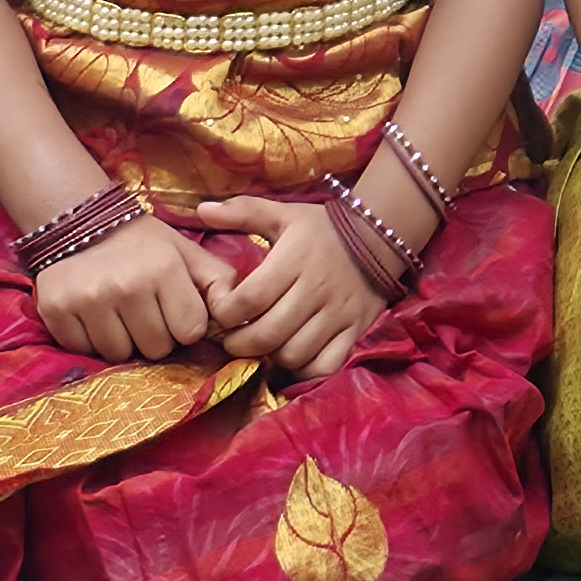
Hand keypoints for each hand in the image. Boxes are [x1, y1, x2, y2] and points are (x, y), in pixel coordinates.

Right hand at [32, 212, 231, 364]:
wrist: (81, 220)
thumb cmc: (143, 243)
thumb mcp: (187, 252)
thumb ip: (220, 280)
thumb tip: (235, 314)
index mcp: (163, 269)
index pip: (190, 332)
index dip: (185, 325)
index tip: (173, 309)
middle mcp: (125, 286)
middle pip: (156, 349)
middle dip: (155, 336)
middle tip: (144, 311)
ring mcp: (87, 300)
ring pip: (119, 354)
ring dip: (123, 340)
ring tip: (119, 313)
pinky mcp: (56, 310)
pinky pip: (84, 350)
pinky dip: (90, 339)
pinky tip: (94, 315)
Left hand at [191, 195, 391, 378]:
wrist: (379, 236)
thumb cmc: (322, 229)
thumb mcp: (283, 214)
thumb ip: (242, 211)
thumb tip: (201, 210)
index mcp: (293, 260)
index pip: (249, 300)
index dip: (226, 314)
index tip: (221, 312)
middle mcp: (315, 289)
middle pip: (266, 335)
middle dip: (240, 343)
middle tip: (234, 338)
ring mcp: (337, 314)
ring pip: (293, 354)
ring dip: (271, 357)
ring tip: (265, 344)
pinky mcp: (355, 331)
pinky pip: (325, 365)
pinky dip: (305, 370)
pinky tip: (293, 357)